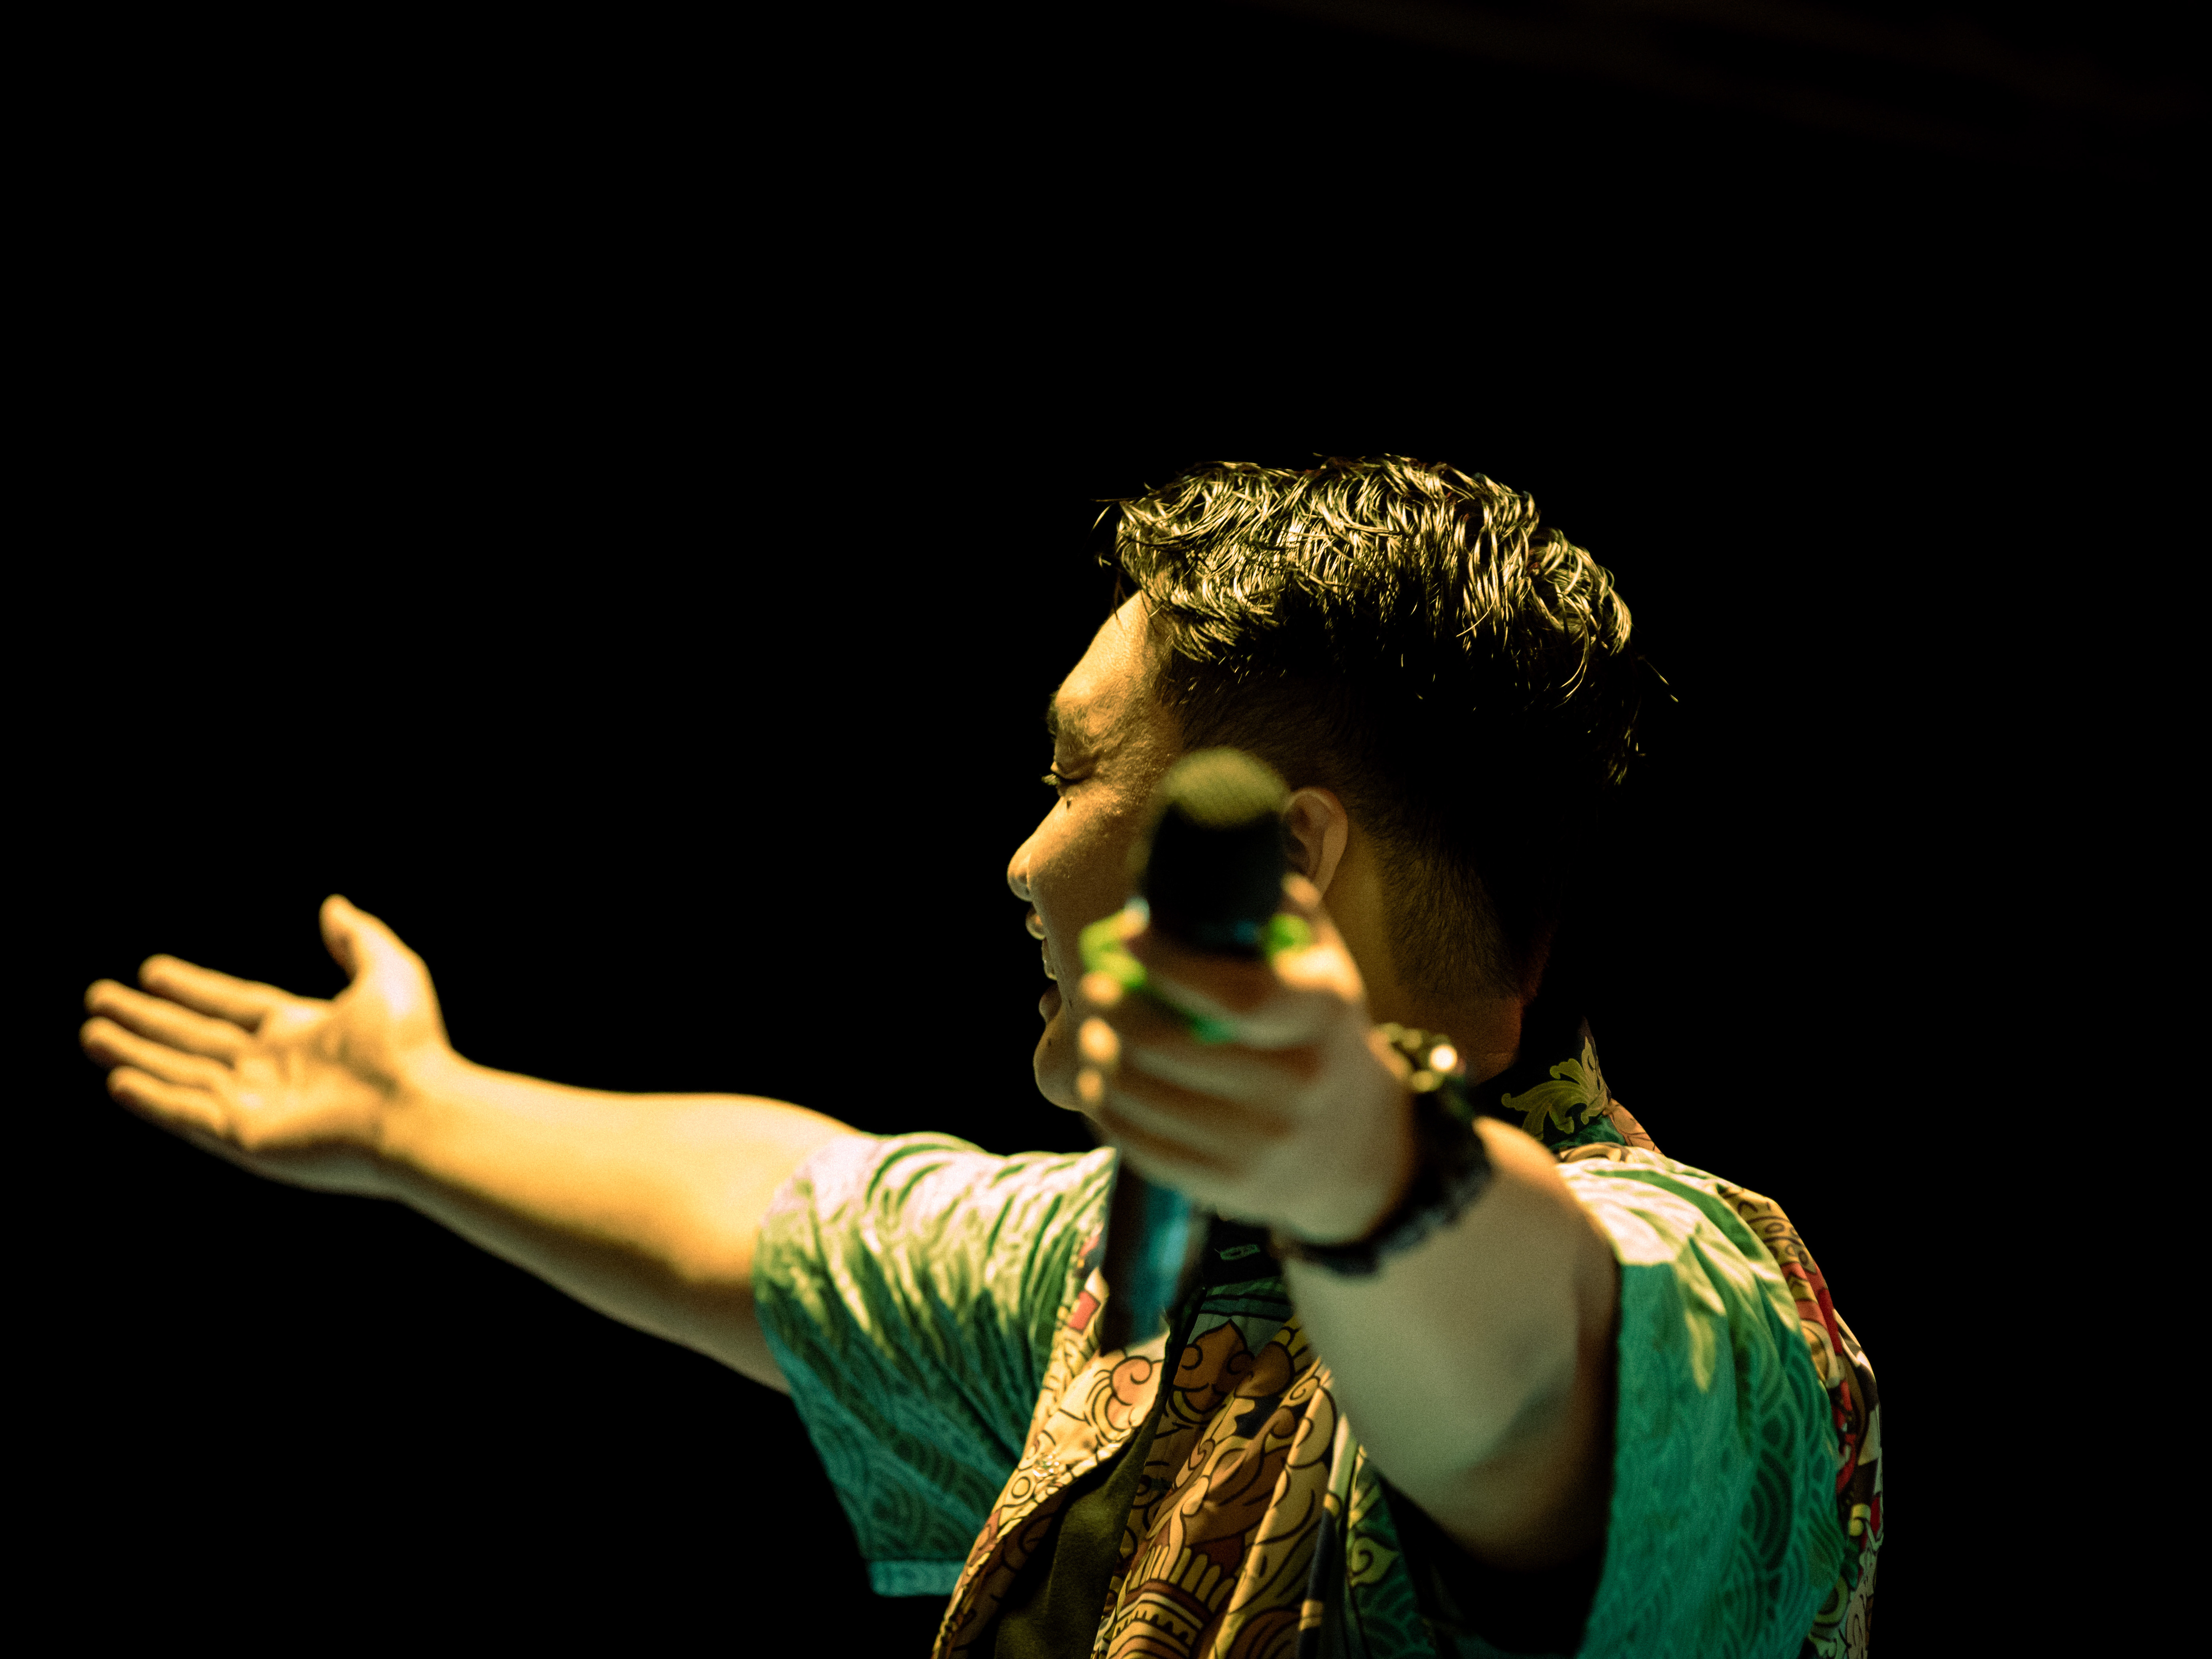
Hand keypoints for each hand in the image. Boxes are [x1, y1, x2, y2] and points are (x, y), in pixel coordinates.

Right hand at [80, 895, 454, 1195]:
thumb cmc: (412, 1045)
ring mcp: (256, 1104)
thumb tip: (334, 906)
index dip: (192, 988)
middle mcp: (272, 1067)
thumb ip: (359, 939)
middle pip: (194, 1038)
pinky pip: (188, 1113)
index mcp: (302, 1031)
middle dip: (146, 1019)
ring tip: (91, 1033)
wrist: (419, 1107)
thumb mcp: (389, 973)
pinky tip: (117, 1080)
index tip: (153, 970)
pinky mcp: (246, 1137)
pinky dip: (153, 1098)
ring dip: (135, 1053)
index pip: (231, 1005)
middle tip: (99, 998)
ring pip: (180, 1073)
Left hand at [1071, 874, 1415, 1244]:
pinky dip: (1110, 1110)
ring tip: (1092, 1030)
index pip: (1237, 993)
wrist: (1365, 1151)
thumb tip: (1212, 856)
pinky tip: (1101, 1081)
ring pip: (1149, 1098)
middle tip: (1094, 987)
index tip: (1126, 933)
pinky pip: (1145, 1148)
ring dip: (1103, 1058)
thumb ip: (1279, 909)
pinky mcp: (1230, 1188)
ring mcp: (1264, 1144)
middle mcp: (1299, 1085)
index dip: (1172, 963)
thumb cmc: (1326, 1035)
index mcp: (1325, 1017)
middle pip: (1176, 1046)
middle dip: (1118, 1011)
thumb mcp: (1327, 966)